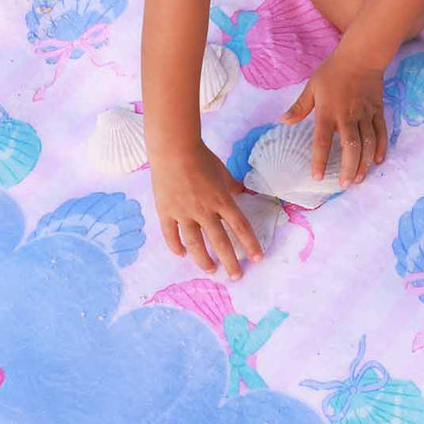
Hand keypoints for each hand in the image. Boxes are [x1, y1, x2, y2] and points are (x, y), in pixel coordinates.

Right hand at [150, 141, 262, 278]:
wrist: (173, 148)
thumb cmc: (200, 156)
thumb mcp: (222, 170)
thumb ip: (232, 184)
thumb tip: (242, 191)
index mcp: (222, 200)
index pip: (240, 227)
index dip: (250, 244)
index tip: (258, 258)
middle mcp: (204, 211)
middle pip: (220, 242)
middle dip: (230, 261)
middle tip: (236, 276)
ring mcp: (184, 213)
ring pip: (196, 243)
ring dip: (204, 260)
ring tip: (211, 270)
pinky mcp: (166, 211)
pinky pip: (171, 234)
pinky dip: (176, 246)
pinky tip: (182, 255)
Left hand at [281, 46, 387, 186]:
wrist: (361, 55)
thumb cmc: (333, 71)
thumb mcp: (312, 86)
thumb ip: (299, 107)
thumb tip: (283, 121)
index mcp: (328, 111)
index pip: (322, 140)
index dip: (320, 160)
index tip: (318, 176)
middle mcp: (348, 116)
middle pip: (351, 147)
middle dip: (349, 168)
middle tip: (345, 184)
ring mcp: (365, 114)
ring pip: (368, 144)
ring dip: (364, 163)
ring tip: (359, 179)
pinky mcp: (378, 111)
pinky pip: (381, 133)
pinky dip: (381, 148)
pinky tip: (377, 161)